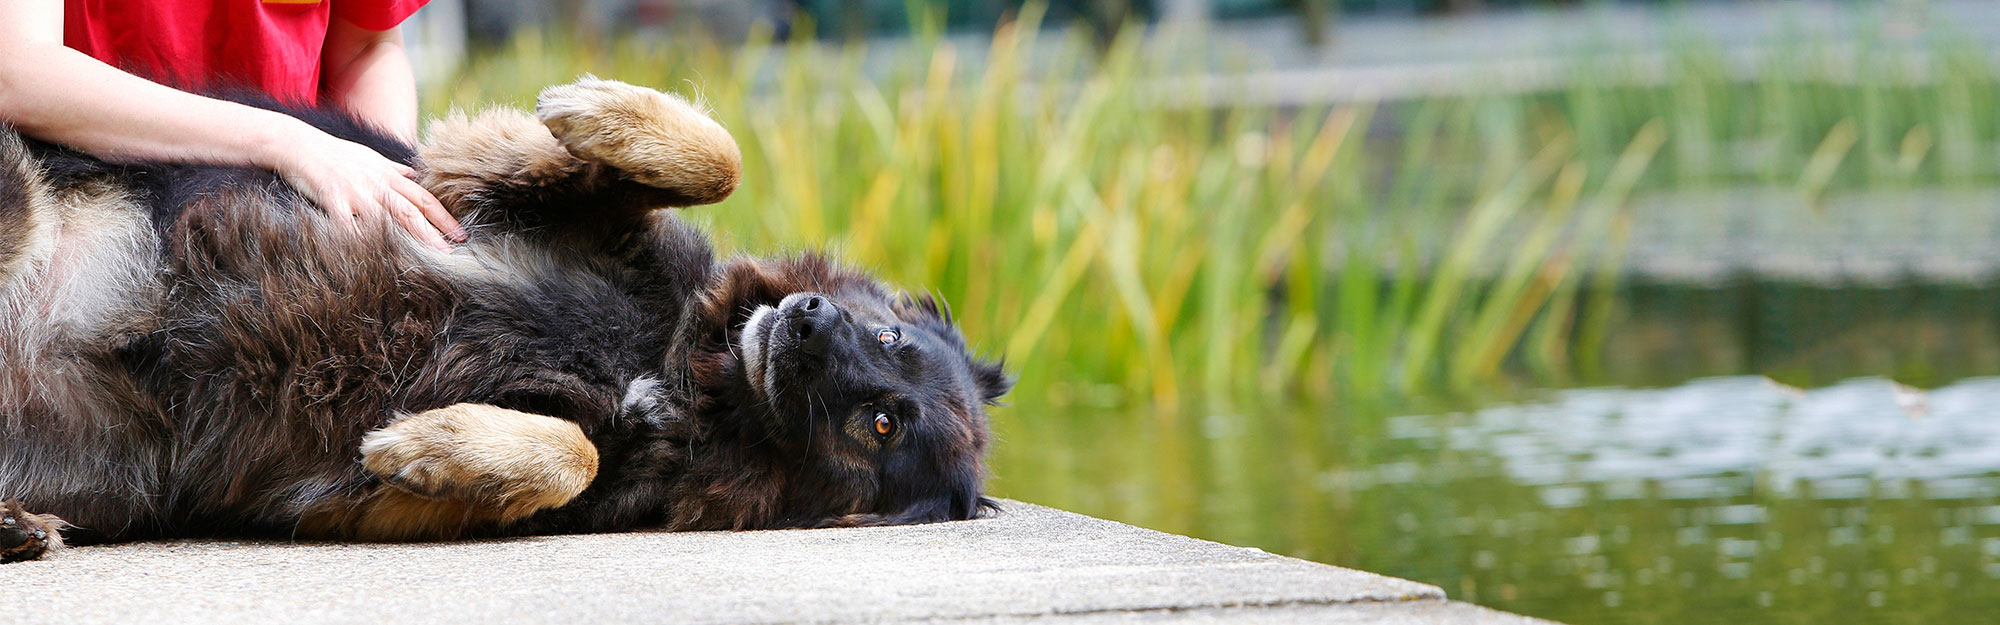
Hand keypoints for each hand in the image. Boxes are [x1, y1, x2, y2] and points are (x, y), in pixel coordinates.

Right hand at [272, 127, 464, 250]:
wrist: (299, 144)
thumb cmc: (335, 153)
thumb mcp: (370, 157)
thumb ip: (394, 170)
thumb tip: (415, 175)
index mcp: (388, 175)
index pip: (423, 197)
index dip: (443, 216)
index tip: (460, 233)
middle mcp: (377, 184)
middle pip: (412, 210)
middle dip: (434, 231)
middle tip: (453, 251)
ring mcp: (356, 192)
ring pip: (388, 217)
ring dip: (409, 237)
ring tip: (426, 256)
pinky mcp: (334, 199)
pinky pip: (350, 224)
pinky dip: (361, 239)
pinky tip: (372, 256)